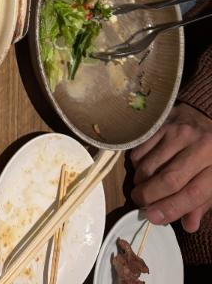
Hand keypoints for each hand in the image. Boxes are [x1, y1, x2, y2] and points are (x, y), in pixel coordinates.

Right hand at [130, 103, 211, 231]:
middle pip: (169, 180)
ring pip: (150, 165)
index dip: (171, 209)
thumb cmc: (211, 155)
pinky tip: (142, 168)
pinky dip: (137, 164)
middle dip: (150, 197)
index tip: (154, 218)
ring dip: (140, 182)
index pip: (193, 193)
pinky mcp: (162, 123)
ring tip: (141, 188)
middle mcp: (200, 147)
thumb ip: (202, 203)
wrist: (207, 116)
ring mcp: (179, 132)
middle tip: (140, 204)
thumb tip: (187, 226)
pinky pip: (141, 149)